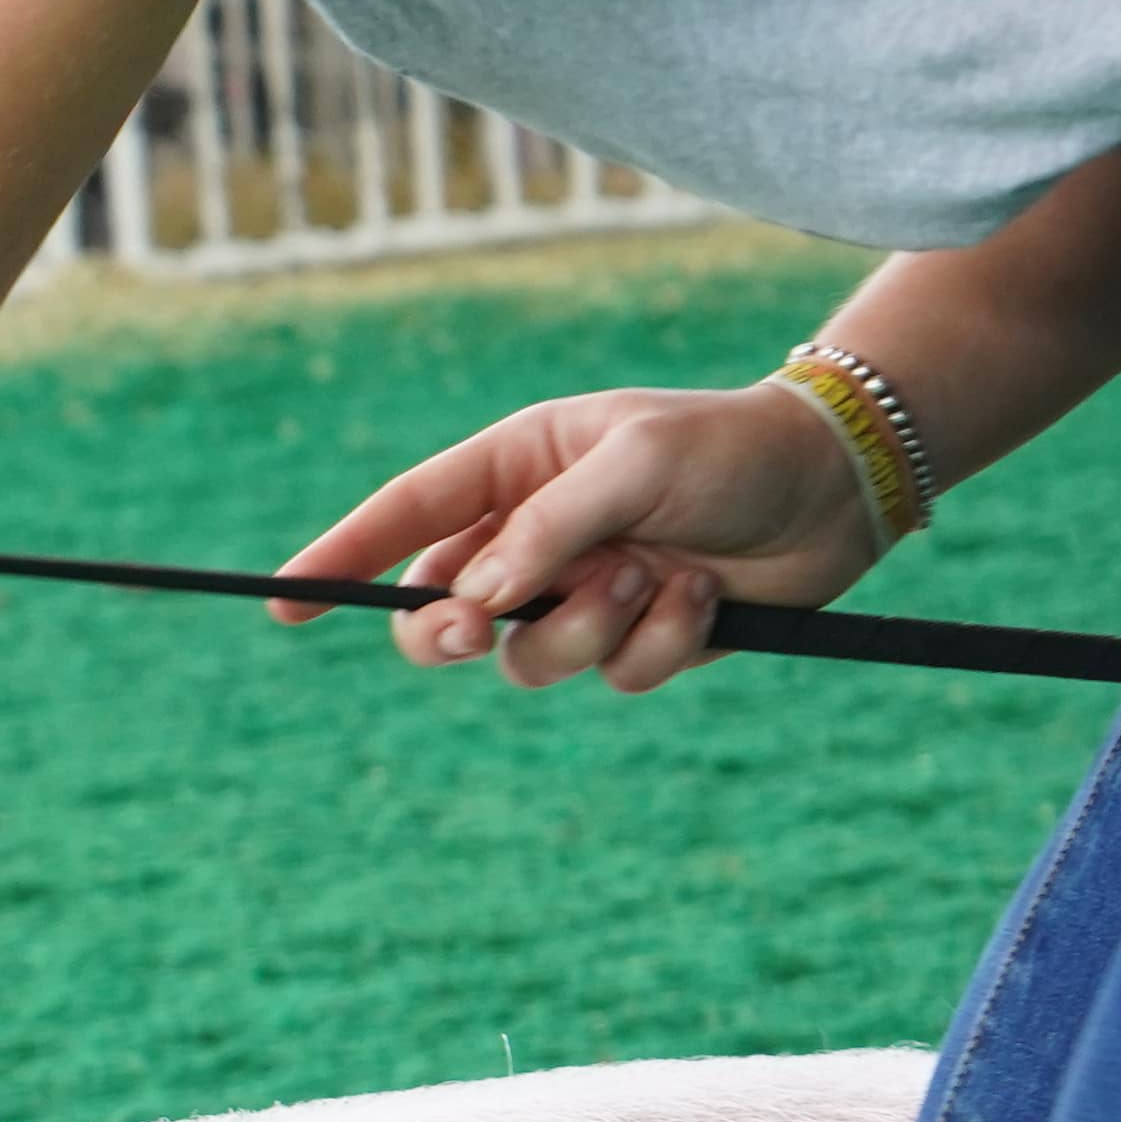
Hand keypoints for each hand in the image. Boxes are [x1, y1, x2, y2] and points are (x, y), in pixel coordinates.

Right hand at [270, 382, 885, 695]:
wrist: (841, 483)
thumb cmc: (729, 446)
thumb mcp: (632, 462)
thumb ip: (547, 528)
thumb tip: (475, 603)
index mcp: (517, 471)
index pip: (404, 518)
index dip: (338, 559)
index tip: (279, 602)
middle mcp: (538, 539)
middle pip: (442, 616)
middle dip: (451, 633)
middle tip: (474, 630)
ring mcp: (585, 594)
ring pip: (531, 658)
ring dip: (591, 626)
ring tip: (657, 574)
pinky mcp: (640, 641)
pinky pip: (615, 675)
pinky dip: (660, 642)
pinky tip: (706, 595)